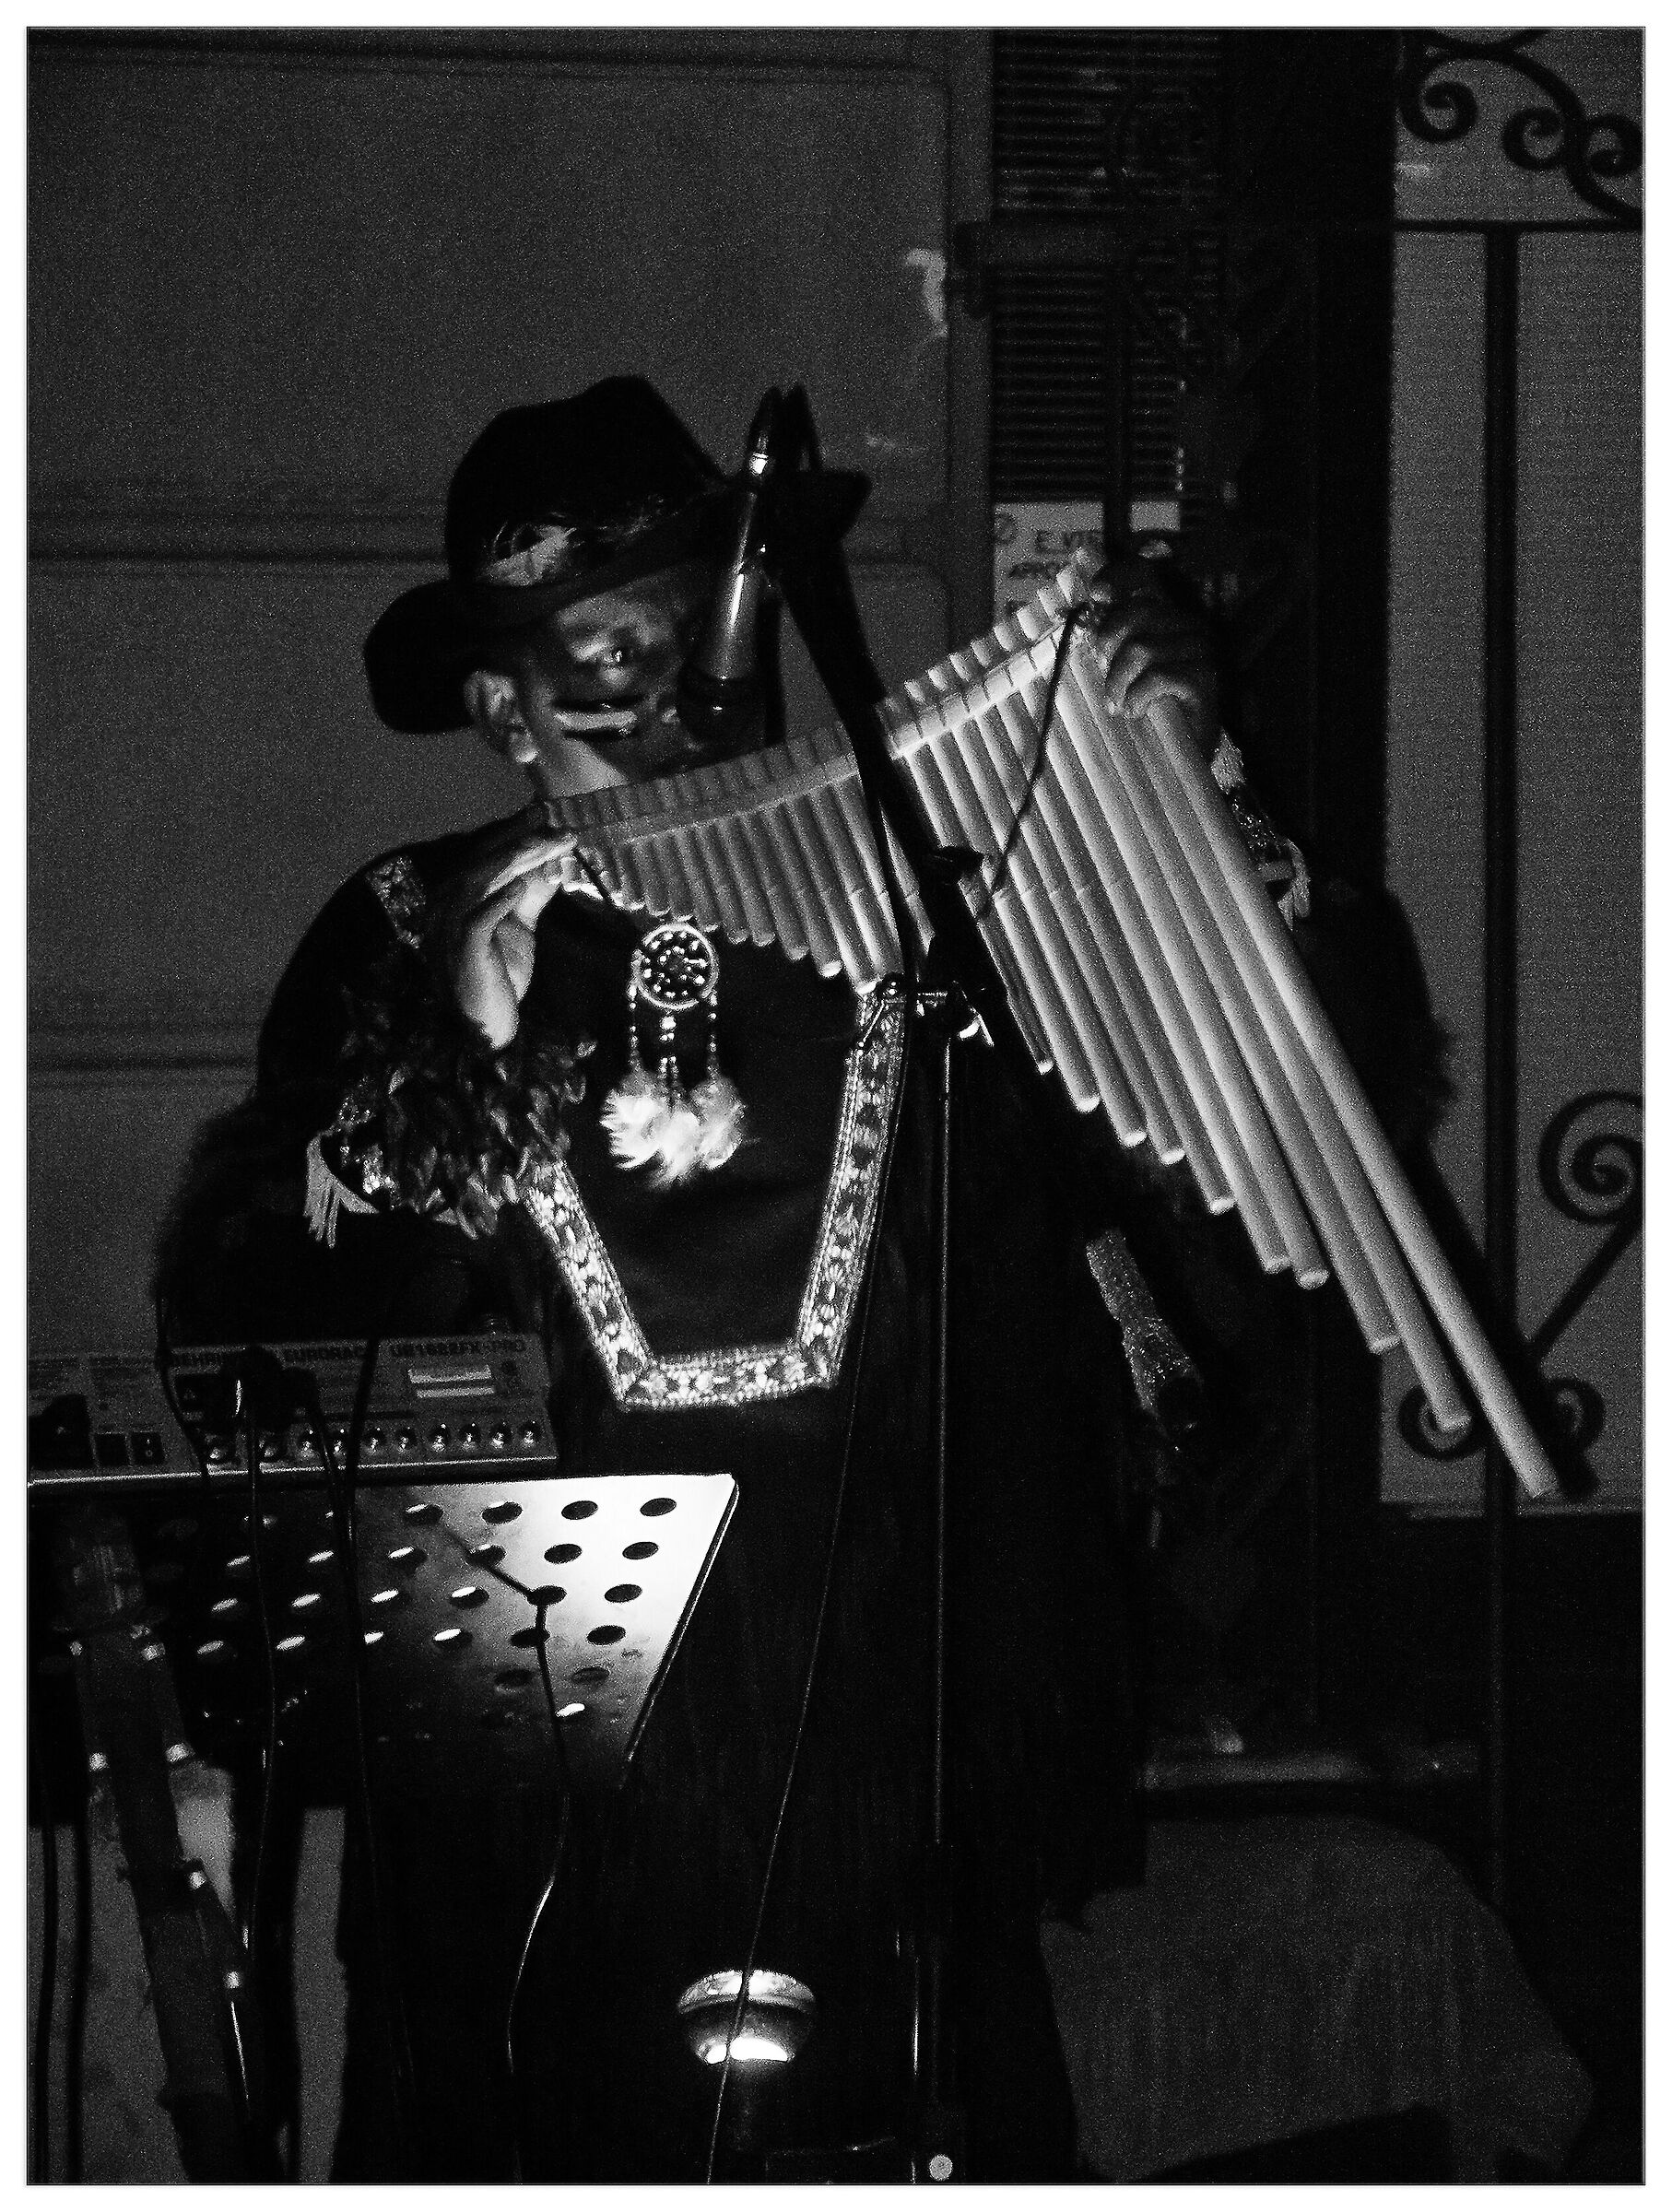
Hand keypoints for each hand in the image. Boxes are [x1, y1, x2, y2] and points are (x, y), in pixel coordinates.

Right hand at [431, 803, 577, 1050]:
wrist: (489, 1026)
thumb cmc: (498, 976)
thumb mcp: (518, 927)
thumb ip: (528, 895)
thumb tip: (551, 862)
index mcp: (455, 899)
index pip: (482, 855)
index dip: (511, 833)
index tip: (544, 814)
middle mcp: (444, 909)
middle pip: (481, 863)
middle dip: (521, 842)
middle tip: (560, 830)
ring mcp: (448, 931)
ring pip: (477, 883)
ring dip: (515, 862)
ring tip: (548, 847)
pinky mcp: (462, 954)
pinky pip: (476, 921)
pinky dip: (498, 901)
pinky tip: (521, 885)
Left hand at [1089, 562, 1219, 758]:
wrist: (1182, 756)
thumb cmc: (1149, 712)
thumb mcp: (1123, 672)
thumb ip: (1109, 644)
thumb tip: (1083, 622)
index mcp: (1165, 616)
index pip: (1145, 575)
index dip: (1118, 576)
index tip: (1097, 595)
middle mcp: (1188, 625)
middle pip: (1138, 611)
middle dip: (1108, 645)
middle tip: (1105, 679)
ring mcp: (1200, 650)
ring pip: (1143, 648)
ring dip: (1119, 682)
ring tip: (1118, 705)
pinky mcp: (1205, 678)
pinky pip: (1160, 675)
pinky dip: (1138, 696)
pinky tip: (1137, 712)